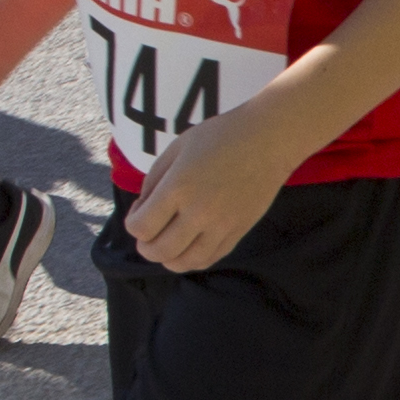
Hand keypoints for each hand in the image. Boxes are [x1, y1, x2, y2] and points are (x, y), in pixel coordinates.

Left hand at [121, 95, 297, 272]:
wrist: (268, 140)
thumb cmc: (220, 136)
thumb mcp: (176, 148)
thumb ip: (153, 181)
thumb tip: (142, 210)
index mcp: (178, 187)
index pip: (141, 227)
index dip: (132, 222)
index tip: (139, 210)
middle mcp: (199, 212)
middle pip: (158, 252)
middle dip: (145, 246)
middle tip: (148, 233)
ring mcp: (221, 226)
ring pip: (184, 263)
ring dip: (168, 258)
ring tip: (167, 243)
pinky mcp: (238, 232)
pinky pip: (209, 259)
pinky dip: (192, 258)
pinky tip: (189, 244)